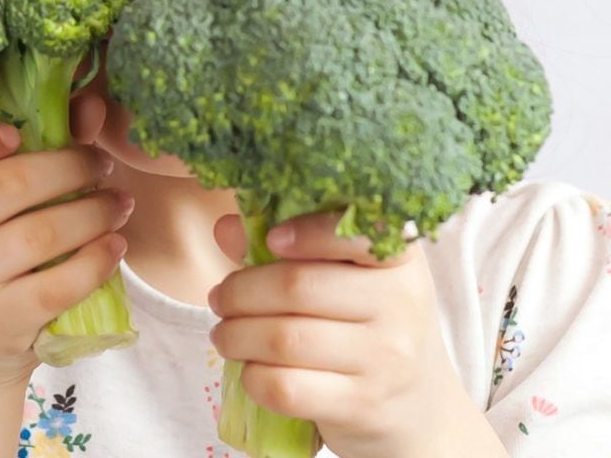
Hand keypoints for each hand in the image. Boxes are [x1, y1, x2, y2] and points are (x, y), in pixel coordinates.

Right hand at [0, 114, 131, 387]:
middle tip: (102, 164)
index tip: (17, 134)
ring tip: (119, 204)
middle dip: (71, 167)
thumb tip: (92, 107)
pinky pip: (57, 286)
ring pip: (41, 234)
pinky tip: (115, 245)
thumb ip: (38, 143)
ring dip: (95, 212)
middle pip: (9, 184)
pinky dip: (96, 260)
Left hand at [208, 211, 479, 457]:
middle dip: (240, 292)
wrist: (419, 411)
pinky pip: (287, 388)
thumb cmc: (369, 325)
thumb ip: (289, 246)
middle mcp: (400, 304)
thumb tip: (227, 228)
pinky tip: (249, 369)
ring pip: (284, 339)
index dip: (308, 231)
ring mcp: (386, 359)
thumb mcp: (346, 278)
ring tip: (224, 333)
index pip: (357, 233)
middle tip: (220, 297)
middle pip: (297, 287)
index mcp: (399, 260)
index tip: (271, 239)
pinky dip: (254, 377)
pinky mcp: (363, 406)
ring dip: (236, 335)